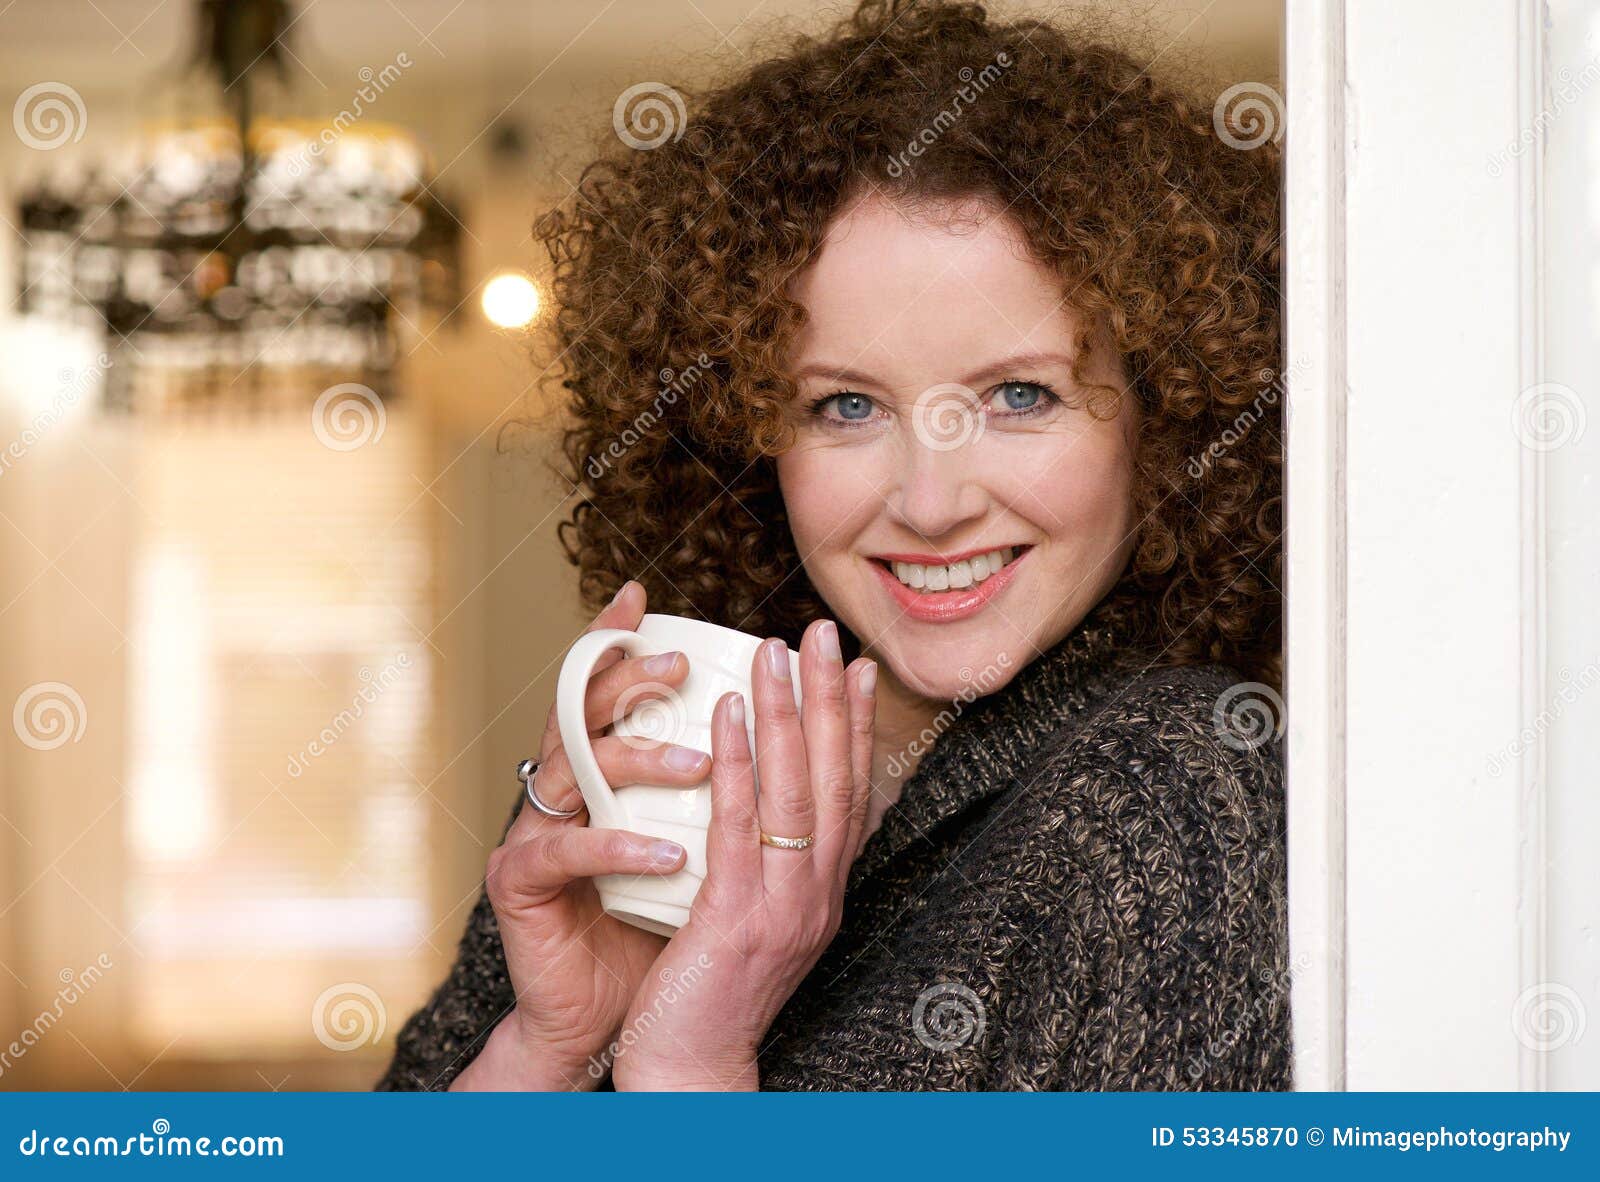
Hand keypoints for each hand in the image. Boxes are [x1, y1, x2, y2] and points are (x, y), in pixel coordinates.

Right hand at [451, 581, 711, 1089]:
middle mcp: (565, 791)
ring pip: (576, 771)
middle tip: (679, 664)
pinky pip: (567, 852)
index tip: (642, 597)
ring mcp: (536, 830)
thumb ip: (731, 787)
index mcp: (605, 774)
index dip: (616, 643)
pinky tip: (665, 850)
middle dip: (626, 680)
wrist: (629, 1019)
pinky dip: (618, 847)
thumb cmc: (671, 923)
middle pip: (581, 713)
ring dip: (640, 761)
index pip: (607, 695)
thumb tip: (799, 728)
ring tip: (699, 762)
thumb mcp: (712, 845)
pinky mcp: (520, 882)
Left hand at [609, 618, 875, 1090]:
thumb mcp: (761, 922)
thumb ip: (773, 864)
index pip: (854, 793)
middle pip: (835, 779)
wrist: (693, 1070)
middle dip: (832, 699)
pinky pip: (739, 827)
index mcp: (825, 892)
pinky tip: (725, 714)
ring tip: (776, 650)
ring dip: (787, 714)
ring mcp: (784, 908)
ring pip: (794, 793)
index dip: (860, 725)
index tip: (861, 667)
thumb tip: (772, 805)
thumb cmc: (713, 994)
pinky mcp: (738, 919)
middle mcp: (818, 895)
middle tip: (826, 632)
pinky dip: (736, 763)